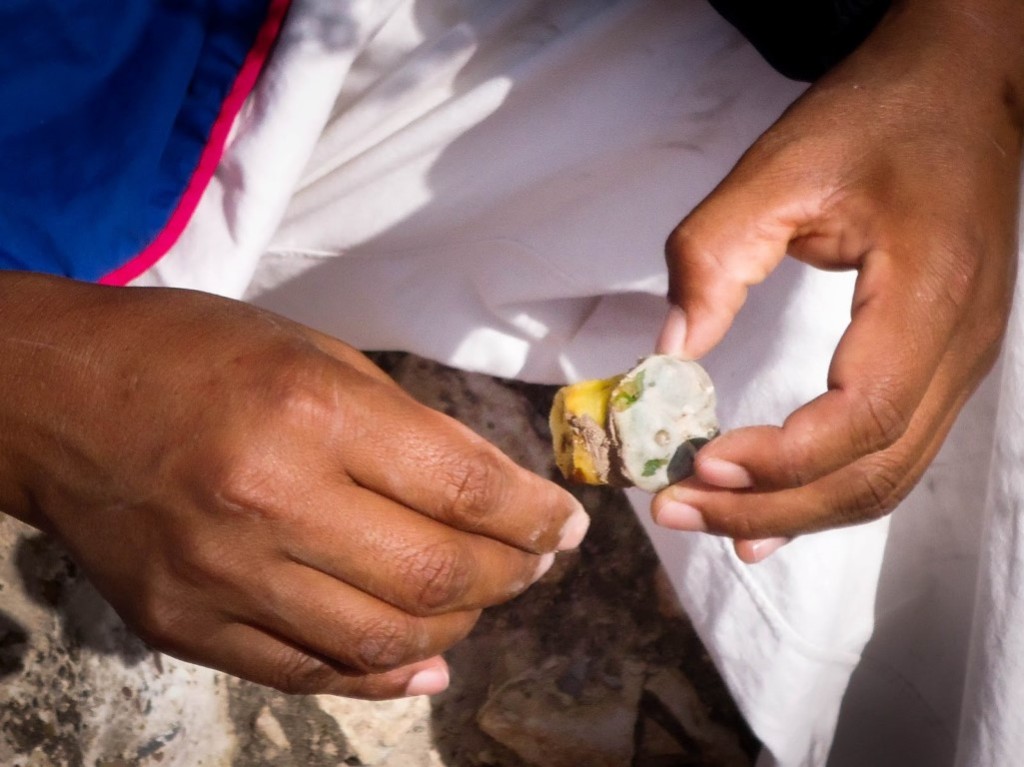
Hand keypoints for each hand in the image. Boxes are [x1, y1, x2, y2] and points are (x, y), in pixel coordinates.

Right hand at [0, 272, 587, 697]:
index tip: (567, 525)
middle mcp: (270, 502)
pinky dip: (381, 677)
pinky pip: (308, 675)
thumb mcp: (320, 357)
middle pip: (435, 576)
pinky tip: (424, 659)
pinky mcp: (185, 626)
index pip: (463, 488)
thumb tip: (495, 505)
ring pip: (382, 643)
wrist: (60, 399)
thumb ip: (411, 433)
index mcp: (312, 413)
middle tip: (536, 560)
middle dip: (512, 574)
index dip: (535, 516)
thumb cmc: (200, 355)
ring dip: (459, 627)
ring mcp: (223, 576)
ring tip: (483, 599)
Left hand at [652, 0, 1023, 561]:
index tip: (699, 462)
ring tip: (709, 522)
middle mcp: (960, 345)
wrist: (965, 87)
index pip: (864, 414)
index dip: (781, 458)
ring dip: (794, 512)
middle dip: (770, 506)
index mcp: (928, 291)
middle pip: (873, 471)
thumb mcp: (777, 170)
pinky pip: (890, 452)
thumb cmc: (875, 119)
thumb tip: (668, 356)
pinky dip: (826, 491)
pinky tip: (770, 512)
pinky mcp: (941, 363)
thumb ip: (713, 258)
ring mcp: (960, 361)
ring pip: (885, 478)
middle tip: (676, 509)